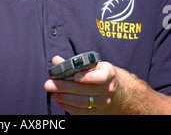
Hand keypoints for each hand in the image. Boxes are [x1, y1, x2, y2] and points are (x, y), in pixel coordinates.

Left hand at [44, 55, 170, 114]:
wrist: (121, 92)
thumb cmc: (103, 74)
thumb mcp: (95, 64)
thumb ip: (75, 63)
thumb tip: (56, 60)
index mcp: (108, 73)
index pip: (99, 76)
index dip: (86, 77)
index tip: (74, 75)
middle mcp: (107, 89)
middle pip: (85, 90)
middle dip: (65, 87)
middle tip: (49, 84)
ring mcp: (103, 102)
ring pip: (82, 102)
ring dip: (64, 98)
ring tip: (52, 92)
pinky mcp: (97, 111)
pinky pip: (82, 111)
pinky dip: (68, 106)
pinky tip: (58, 100)